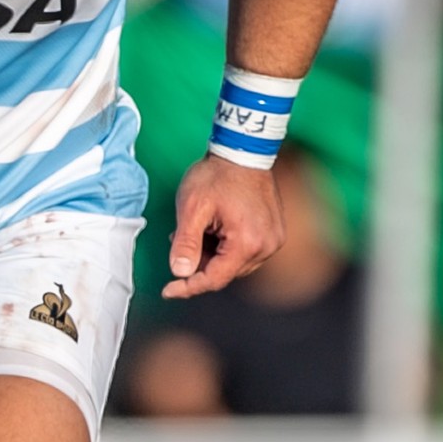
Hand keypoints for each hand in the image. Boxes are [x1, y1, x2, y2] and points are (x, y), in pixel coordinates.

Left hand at [162, 154, 285, 298]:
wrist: (242, 150)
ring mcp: (273, 240)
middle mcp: (266, 246)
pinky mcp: (274, 233)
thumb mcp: (192, 208)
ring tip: (199, 227)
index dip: (188, 287)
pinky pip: (246, 252)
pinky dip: (227, 246)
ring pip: (234, 264)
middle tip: (179, 237)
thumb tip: (179, 272)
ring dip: (213, 254)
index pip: (214, 279)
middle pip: (225, 272)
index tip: (167, 290)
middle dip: (199, 262)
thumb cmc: (217, 175)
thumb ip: (186, 243)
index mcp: (247, 243)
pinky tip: (215, 227)